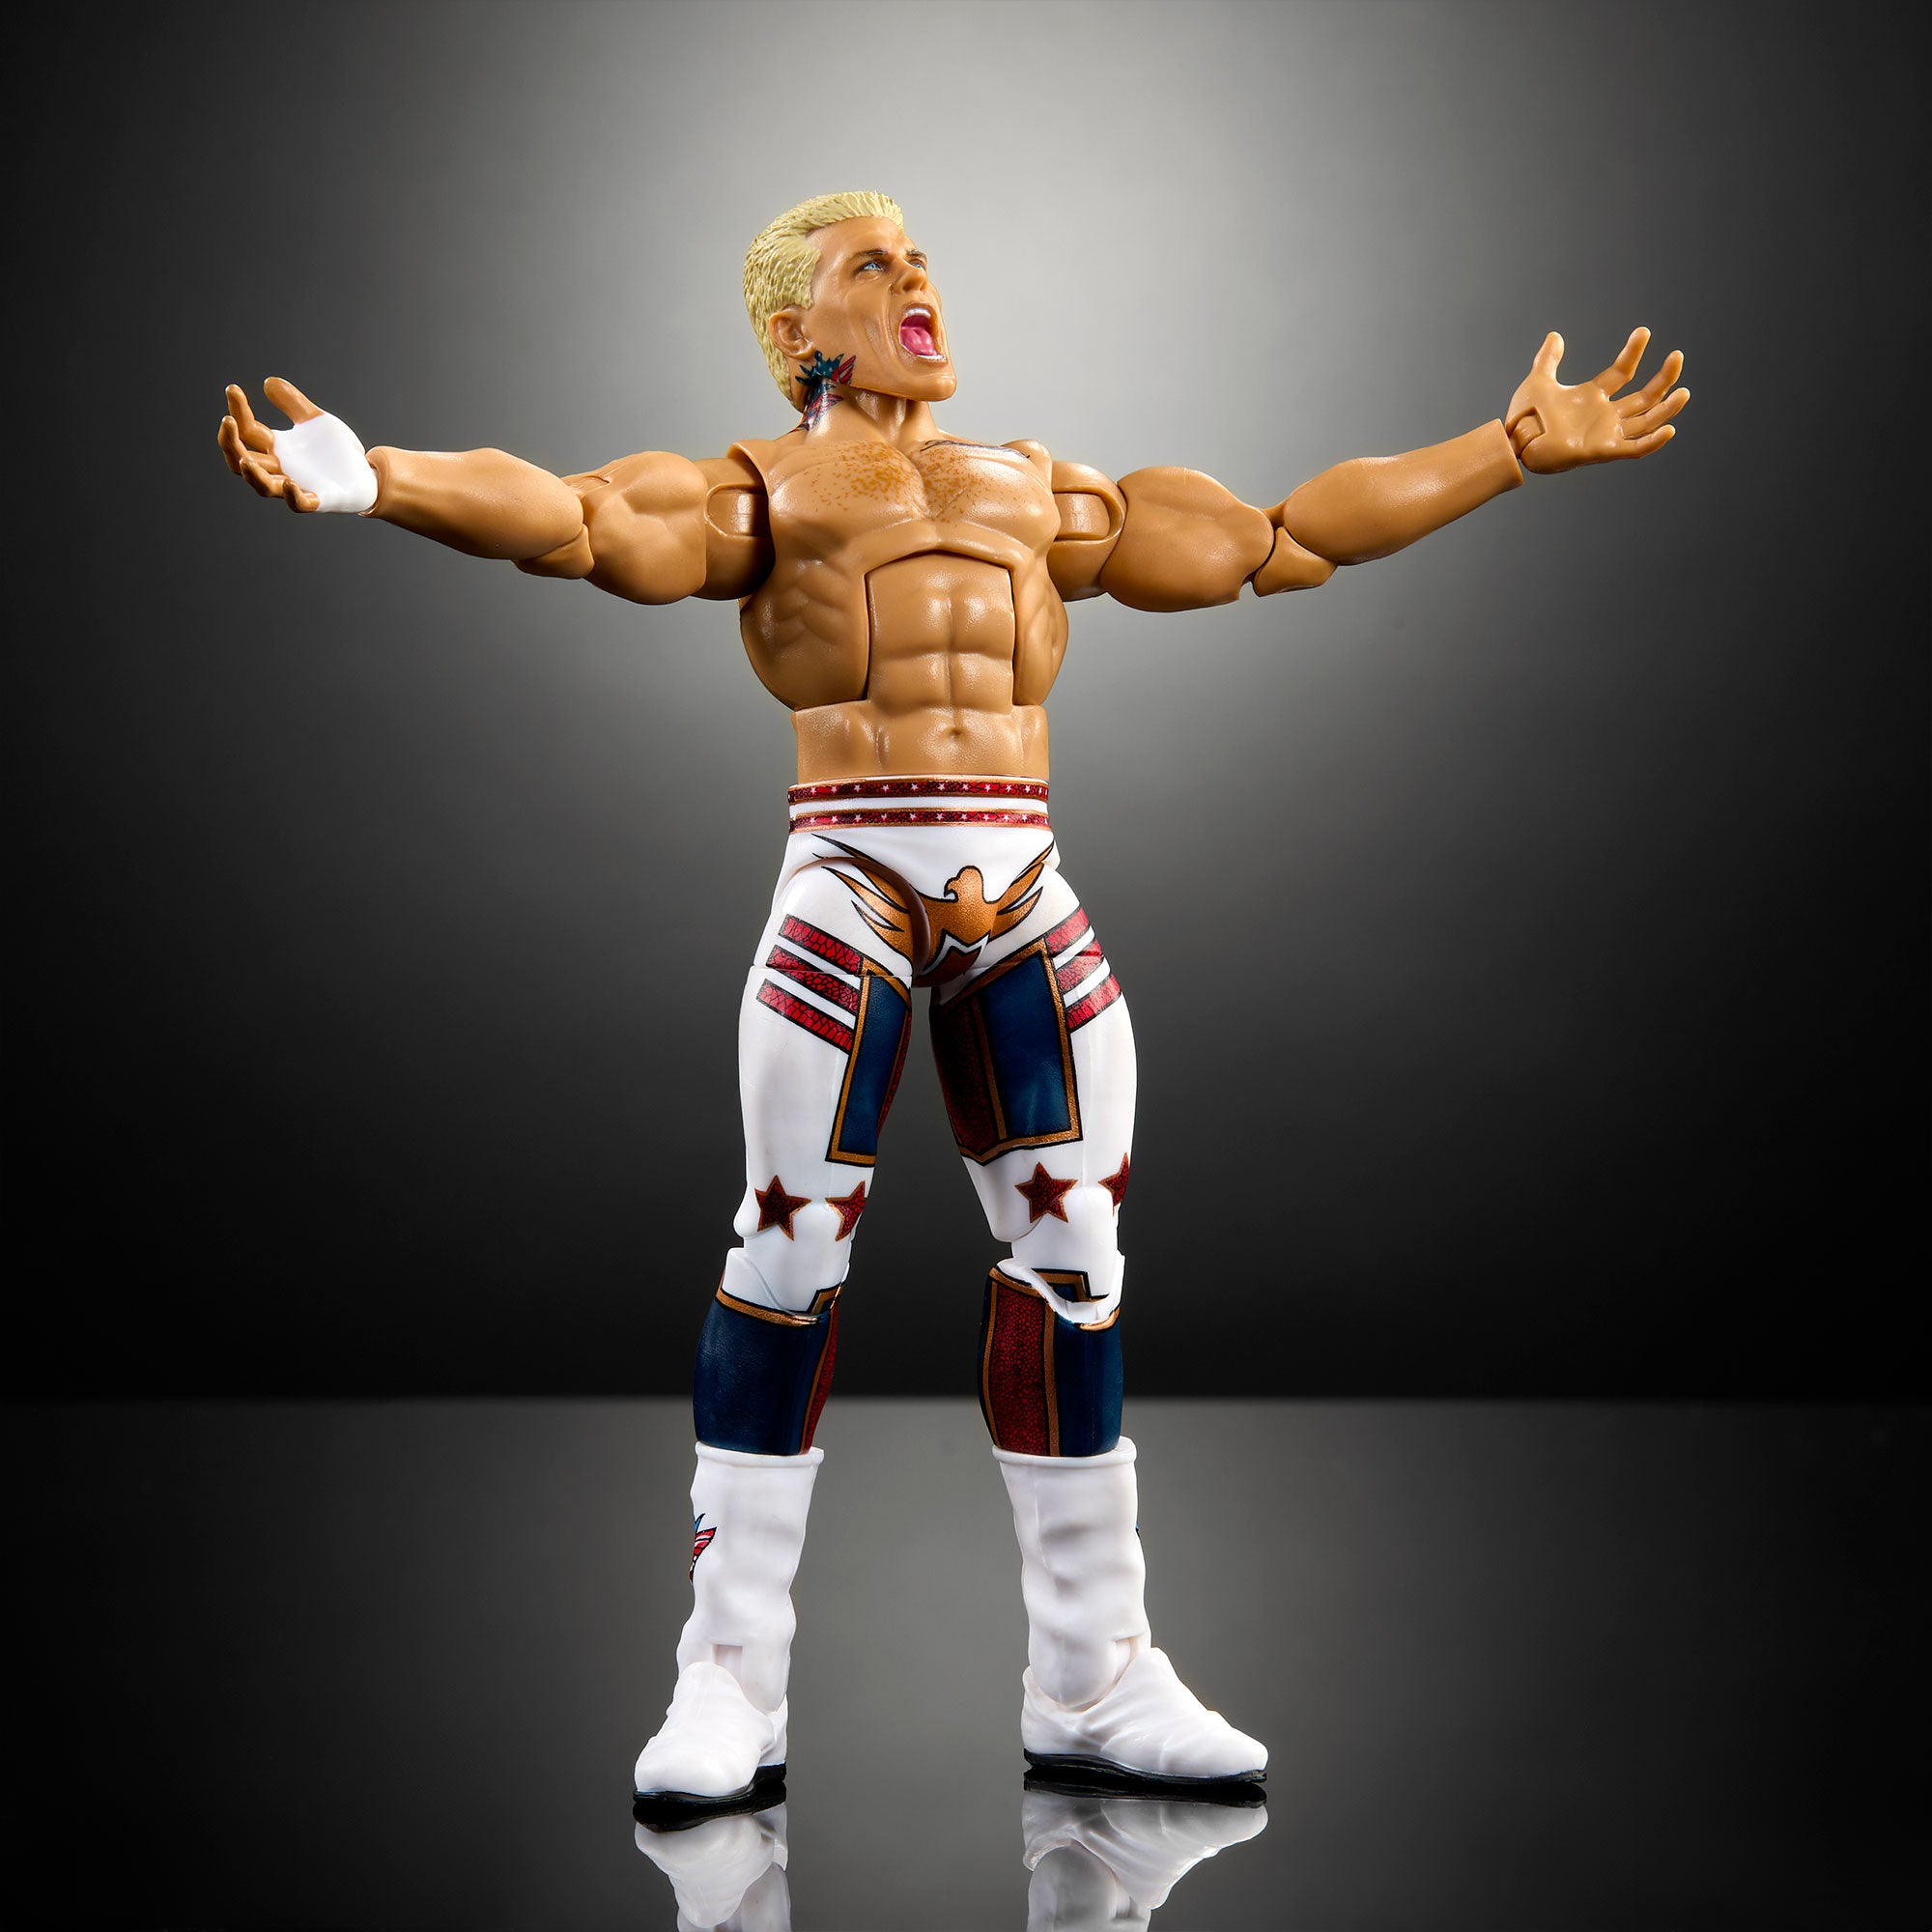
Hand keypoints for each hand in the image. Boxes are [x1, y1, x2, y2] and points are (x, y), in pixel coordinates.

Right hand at [217, 378, 378, 513]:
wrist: (368, 475)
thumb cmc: (337, 451)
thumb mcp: (316, 421)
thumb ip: (293, 403)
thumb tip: (268, 382)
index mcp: (277, 448)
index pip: (247, 431)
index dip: (238, 411)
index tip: (233, 388)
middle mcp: (281, 468)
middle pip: (243, 460)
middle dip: (231, 442)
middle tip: (227, 421)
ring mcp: (297, 485)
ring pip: (264, 486)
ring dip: (252, 474)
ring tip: (244, 459)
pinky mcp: (319, 500)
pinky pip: (300, 503)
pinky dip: (292, 495)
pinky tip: (288, 483)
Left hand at [1504, 329, 1687, 473]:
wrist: (1513, 442)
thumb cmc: (1524, 417)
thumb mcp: (1538, 381)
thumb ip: (1548, 359)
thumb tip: (1555, 336)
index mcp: (1592, 397)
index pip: (1622, 372)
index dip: (1634, 352)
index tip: (1643, 332)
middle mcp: (1604, 415)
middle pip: (1644, 397)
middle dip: (1663, 379)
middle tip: (1678, 356)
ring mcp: (1605, 433)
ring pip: (1646, 421)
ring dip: (1666, 408)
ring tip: (1684, 392)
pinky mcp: (1602, 451)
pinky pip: (1633, 449)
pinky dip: (1652, 442)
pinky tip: (1669, 429)